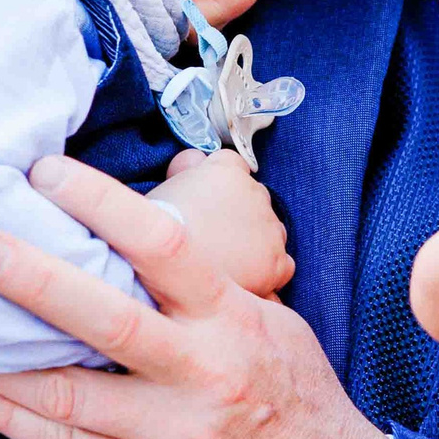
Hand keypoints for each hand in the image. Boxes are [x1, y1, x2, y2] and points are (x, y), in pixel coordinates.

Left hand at [0, 156, 390, 438]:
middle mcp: (200, 373)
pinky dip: (10, 418)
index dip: (102, 203)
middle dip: (33, 280)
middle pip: (104, 319)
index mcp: (231, 320)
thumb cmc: (296, 401)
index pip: (162, 247)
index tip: (48, 176)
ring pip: (66, 393)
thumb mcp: (272, 326)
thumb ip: (207, 290)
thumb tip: (142, 234)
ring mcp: (171, 434)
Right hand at [150, 148, 292, 298]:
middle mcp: (256, 194)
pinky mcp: (276, 262)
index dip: (219, 185)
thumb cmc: (156, 226)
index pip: (233, 167)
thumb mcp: (164, 186)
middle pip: (255, 199)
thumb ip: (186, 169)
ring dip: (255, 242)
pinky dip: (267, 272)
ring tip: (226, 260)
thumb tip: (195, 160)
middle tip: (212, 235)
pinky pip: (282, 265)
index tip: (207, 201)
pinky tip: (244, 278)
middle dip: (238, 214)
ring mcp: (270, 229)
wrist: (165, 265)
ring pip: (271, 232)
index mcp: (228, 170)